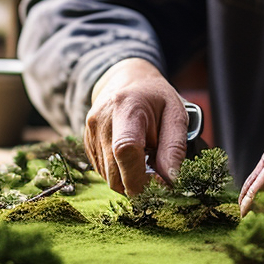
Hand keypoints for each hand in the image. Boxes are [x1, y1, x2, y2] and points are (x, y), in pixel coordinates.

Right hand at [84, 58, 189, 195]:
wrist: (127, 80)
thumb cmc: (156, 98)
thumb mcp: (175, 114)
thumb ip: (174, 147)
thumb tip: (170, 181)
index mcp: (126, 107)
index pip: (125, 150)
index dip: (142, 177)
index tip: (161, 184)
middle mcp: (101, 121)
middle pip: (115, 173)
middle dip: (140, 184)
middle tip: (158, 173)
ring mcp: (90, 133)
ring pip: (109, 178)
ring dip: (130, 179)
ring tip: (145, 158)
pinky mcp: (87, 143)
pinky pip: (103, 173)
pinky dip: (121, 173)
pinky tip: (132, 157)